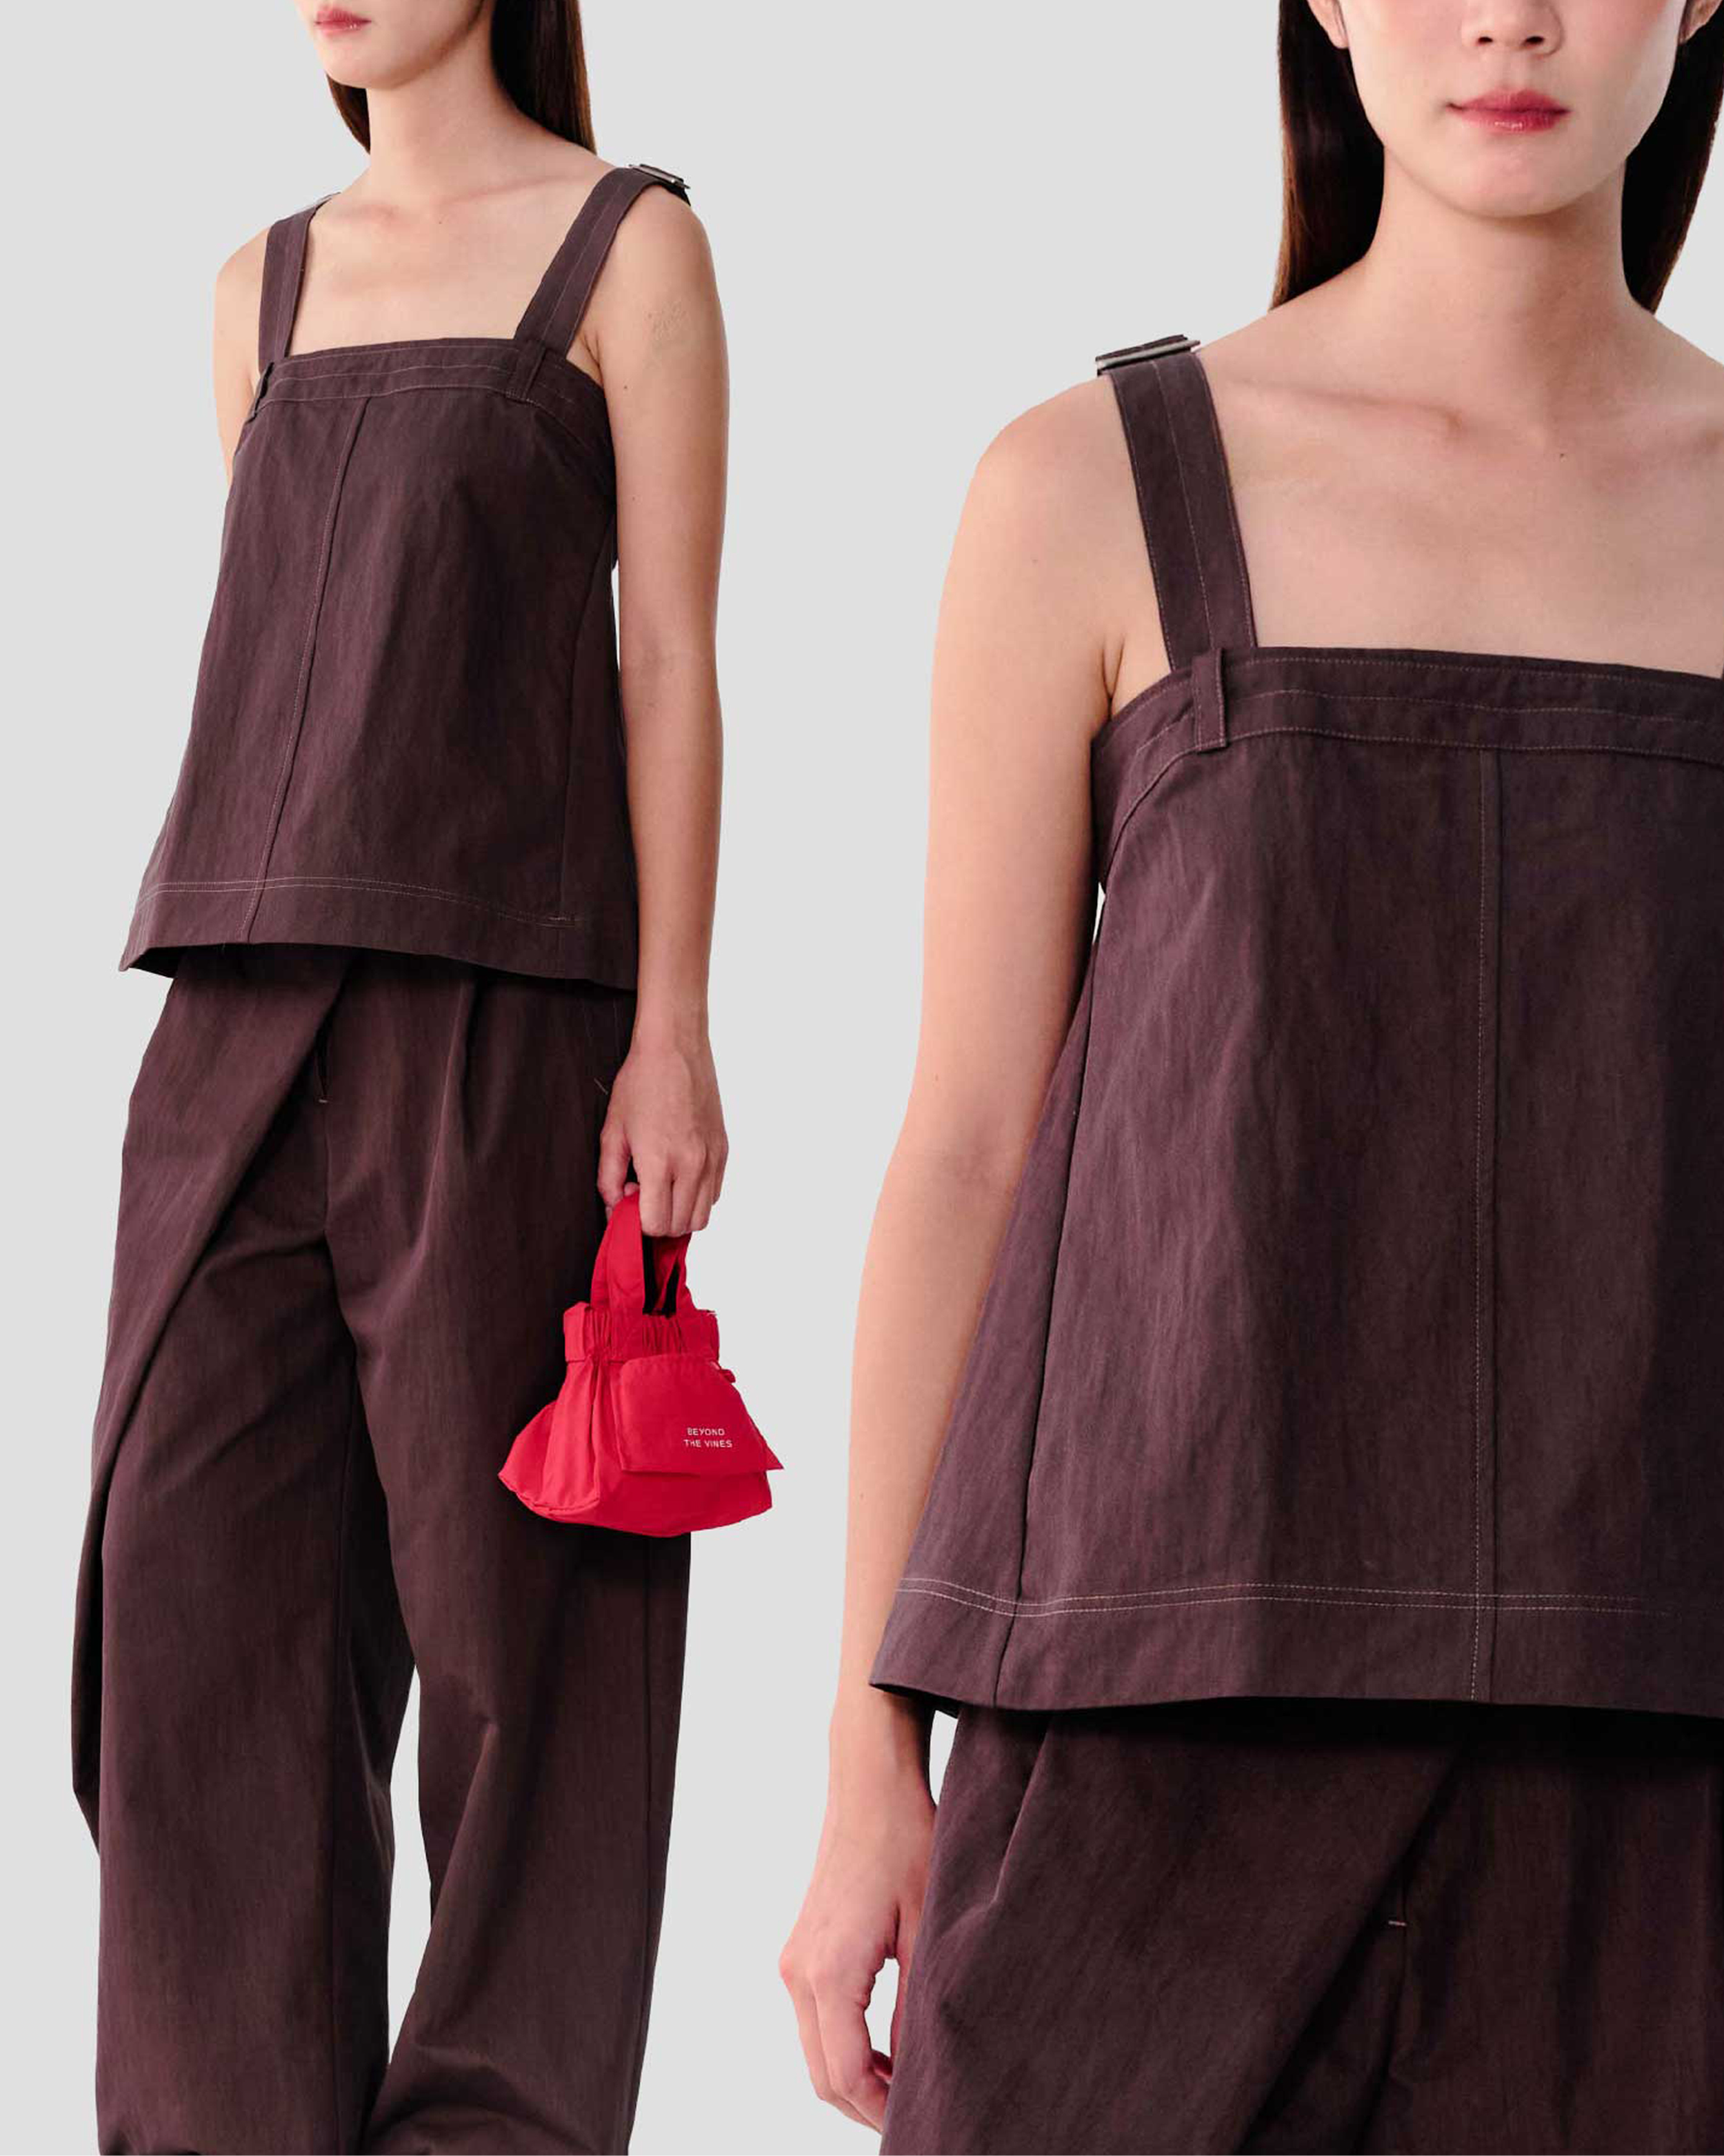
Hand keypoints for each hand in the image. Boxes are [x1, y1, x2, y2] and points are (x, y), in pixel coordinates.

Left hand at [597, 1020, 726, 1236]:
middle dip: (658, 1223)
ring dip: (679, 1213)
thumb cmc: (641, 1083)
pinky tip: (680, 1175)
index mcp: (661, 1162)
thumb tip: (615, 1208)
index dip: (637, 1222)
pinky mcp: (723, 1150)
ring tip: (663, 1187)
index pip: (656, 1225)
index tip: (629, 1197)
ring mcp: (712, 1158)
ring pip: (702, 1217)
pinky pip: (714, 1194)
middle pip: (680, 1228)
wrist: (675, 1047)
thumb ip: (608, 1178)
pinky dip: (697, 1197)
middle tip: (643, 1194)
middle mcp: (693, 1165)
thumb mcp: (613, 1132)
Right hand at [779, 1761, 934, 2130]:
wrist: (869, 1784)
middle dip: (865, 2107)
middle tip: (917, 2117)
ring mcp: (794, 1960)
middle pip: (823, 2075)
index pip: (846, 2075)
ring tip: (908, 2088)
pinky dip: (844, 2047)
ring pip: (815, 2052)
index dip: (882, 2113)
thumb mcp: (927, 1932)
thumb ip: (917, 2009)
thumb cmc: (905, 1842)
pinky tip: (887, 2049)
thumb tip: (920, 2073)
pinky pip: (815, 2020)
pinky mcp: (801, 1949)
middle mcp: (799, 1971)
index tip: (921, 2124)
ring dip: (855, 2079)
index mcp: (829, 1971)